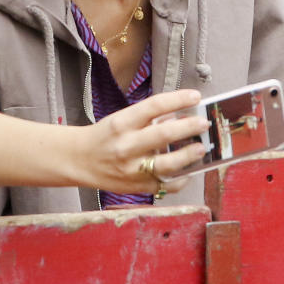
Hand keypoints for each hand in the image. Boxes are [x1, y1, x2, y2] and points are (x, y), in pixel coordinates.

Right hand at [74, 89, 209, 194]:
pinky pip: (165, 185)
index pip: (154, 106)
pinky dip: (180, 179)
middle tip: (204, 123)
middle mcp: (126, 146)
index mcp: (122, 123)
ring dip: (188, 156)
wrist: (79, 160)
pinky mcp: (137, 187)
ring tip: (201, 148)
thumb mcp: (121, 119)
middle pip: (163, 135)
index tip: (196, 96)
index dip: (178, 99)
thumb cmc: (105, 136)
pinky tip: (188, 171)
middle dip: (189, 127)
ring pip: (167, 164)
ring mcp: (132, 169)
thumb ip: (148, 118)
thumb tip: (179, 116)